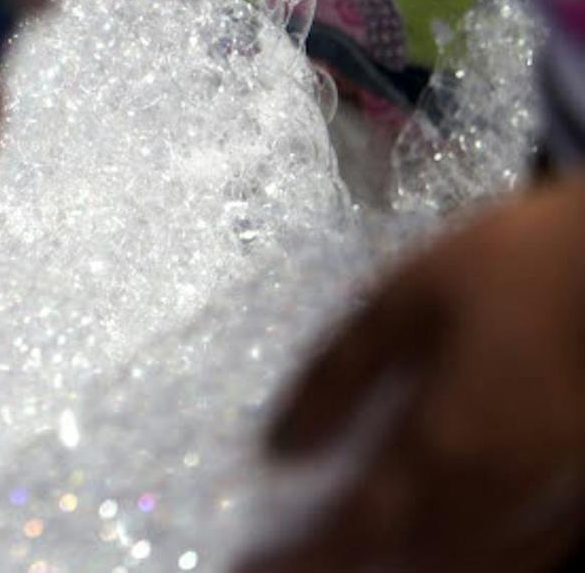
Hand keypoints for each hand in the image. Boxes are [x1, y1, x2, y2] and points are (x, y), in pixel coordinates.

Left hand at [241, 177, 584, 571]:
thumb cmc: (515, 265)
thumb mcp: (403, 301)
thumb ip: (339, 374)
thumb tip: (282, 443)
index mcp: (445, 445)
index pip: (358, 527)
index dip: (305, 556)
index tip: (255, 565)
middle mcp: (498, 488)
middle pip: (414, 556)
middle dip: (351, 562)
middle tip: (301, 561)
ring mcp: (553, 491)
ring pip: (475, 562)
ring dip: (414, 565)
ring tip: (362, 556)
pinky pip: (532, 548)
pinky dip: (487, 559)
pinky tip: (460, 548)